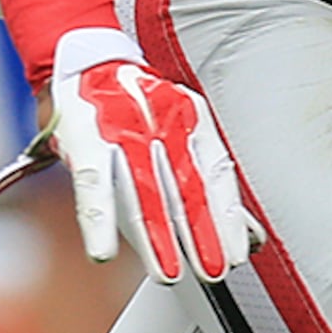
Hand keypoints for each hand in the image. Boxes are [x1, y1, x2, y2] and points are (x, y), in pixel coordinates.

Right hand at [47, 25, 257, 281]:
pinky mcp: (85, 137)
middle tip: (212, 270)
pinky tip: (103, 249)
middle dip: (201, 234)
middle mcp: (162, 122)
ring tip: (166, 272)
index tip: (235, 254)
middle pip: (186, 186)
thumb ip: (207, 180)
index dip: (227, 217)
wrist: (85, 60)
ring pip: (143, 190)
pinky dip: (99, 220)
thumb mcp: (177, 131)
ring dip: (156, 237)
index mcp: (190, 119)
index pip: (216, 173)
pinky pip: (94, 184)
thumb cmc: (135, 106)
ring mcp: (123, 128)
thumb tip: (246, 231)